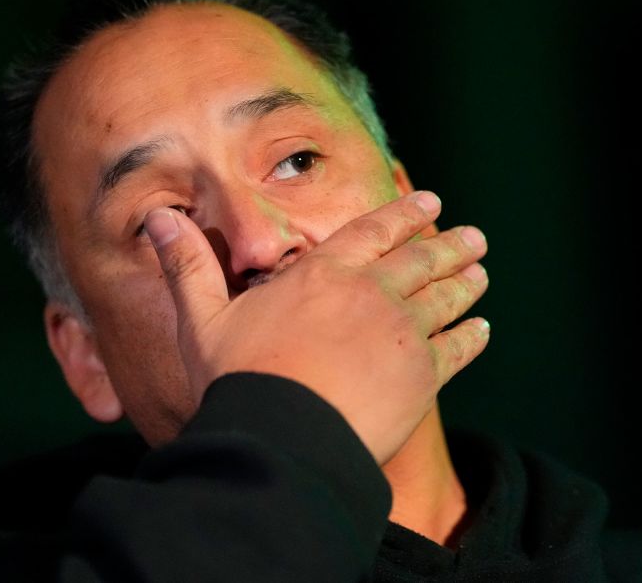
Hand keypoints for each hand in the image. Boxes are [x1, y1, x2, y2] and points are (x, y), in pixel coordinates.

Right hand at [144, 191, 489, 463]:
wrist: (280, 438)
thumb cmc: (237, 380)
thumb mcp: (202, 319)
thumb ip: (188, 266)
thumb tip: (159, 217)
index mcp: (323, 273)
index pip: (373, 232)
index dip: (404, 215)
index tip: (430, 203)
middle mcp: (371, 293)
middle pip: (420, 261)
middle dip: (449, 246)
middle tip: (474, 237)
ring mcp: (401, 333)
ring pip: (445, 299)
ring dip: (466, 283)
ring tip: (482, 273)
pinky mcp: (422, 376)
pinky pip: (457, 349)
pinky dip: (472, 337)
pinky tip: (482, 330)